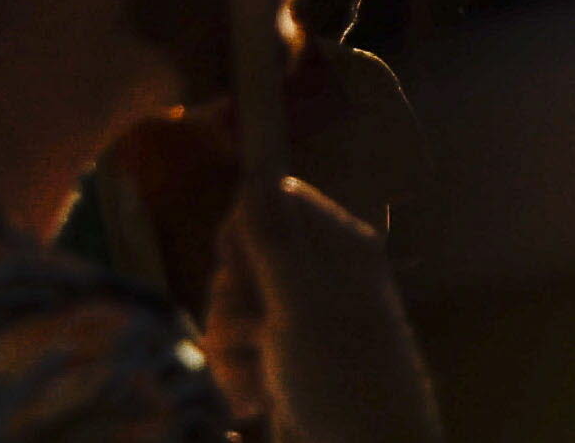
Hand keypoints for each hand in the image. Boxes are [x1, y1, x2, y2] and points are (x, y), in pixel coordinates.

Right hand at [207, 178, 439, 442]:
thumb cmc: (343, 376)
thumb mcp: (302, 305)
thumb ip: (274, 240)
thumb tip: (258, 171)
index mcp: (339, 245)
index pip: (276, 199)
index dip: (244, 226)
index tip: (232, 258)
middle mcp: (322, 275)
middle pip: (246, 257)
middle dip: (231, 298)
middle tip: (250, 330)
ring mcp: (303, 320)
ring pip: (236, 308)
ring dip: (231, 348)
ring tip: (254, 381)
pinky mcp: (287, 359)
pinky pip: (242, 349)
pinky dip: (238, 374)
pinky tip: (254, 402)